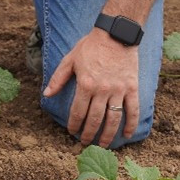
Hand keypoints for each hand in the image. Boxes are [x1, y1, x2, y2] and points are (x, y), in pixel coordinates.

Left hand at [44, 31, 139, 146]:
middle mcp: (102, 90)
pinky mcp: (132, 88)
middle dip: (89, 134)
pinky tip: (127, 135)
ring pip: (113, 119)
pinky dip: (131, 124)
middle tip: (85, 143)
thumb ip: (58, 78)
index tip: (72, 132)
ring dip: (107, 135)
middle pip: (95, 119)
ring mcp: (118, 90)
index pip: (78, 112)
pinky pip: (132, 110)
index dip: (74, 124)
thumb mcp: (70, 59)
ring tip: (102, 145)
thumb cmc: (90, 46)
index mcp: (85, 84)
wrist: (115, 34)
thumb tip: (46, 94)